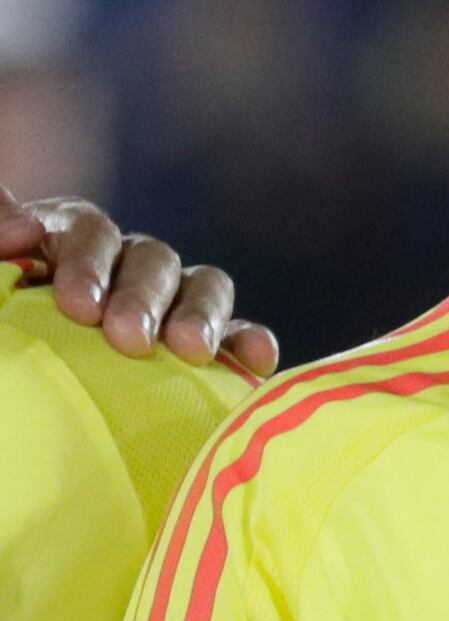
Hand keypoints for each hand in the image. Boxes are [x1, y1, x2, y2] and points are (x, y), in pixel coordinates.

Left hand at [0, 194, 277, 376]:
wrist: (28, 392)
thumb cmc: (7, 331)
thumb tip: (25, 228)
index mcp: (66, 241)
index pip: (89, 231)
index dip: (88, 263)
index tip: (78, 307)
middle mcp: (124, 264)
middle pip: (152, 258)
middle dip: (143, 297)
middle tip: (128, 339)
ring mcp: (170, 302)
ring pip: (204, 285)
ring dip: (200, 314)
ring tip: (190, 352)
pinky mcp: (205, 344)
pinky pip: (237, 334)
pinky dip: (248, 341)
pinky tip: (254, 360)